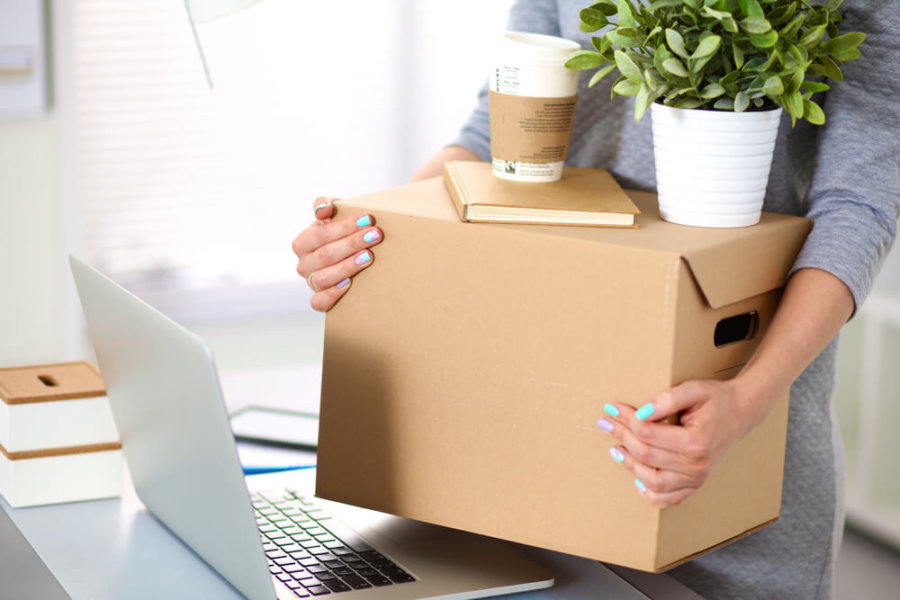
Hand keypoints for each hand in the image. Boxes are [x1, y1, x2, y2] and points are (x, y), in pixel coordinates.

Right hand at [292, 197, 382, 311]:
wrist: (345, 255)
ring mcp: (311, 283)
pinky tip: (349, 284)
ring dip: (348, 266)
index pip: (321, 234)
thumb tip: (323, 209)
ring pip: (324, 278)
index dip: (344, 227)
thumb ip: (325, 205)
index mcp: (302, 243)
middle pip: (326, 255)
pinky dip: (332, 294)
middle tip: (375, 235)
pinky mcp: (319, 300)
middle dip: (352, 243)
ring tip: (368, 256)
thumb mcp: (331, 215)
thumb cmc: (338, 234)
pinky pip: (320, 302)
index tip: (367, 219)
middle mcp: (303, 264)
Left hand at [597, 379, 759, 507]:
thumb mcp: (694, 389)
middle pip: (645, 455)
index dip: (626, 419)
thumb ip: (667, 399)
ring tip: (615, 449)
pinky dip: (650, 493)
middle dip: (621, 436)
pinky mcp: (695, 484)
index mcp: (695, 442)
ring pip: (652, 482)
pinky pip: (668, 499)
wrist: (741, 413)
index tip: (612, 407)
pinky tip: (637, 479)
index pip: (648, 433)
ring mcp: (696, 479)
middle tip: (606, 423)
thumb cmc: (716, 399)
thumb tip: (640, 413)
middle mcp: (696, 465)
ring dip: (629, 465)